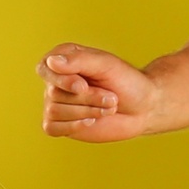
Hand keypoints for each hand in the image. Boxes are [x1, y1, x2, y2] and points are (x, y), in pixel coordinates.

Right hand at [38, 43, 160, 140]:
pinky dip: (74, 126)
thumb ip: (79, 60)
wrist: (143, 108)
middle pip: (55, 93)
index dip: (63, 81)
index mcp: (62, 60)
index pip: (45, 69)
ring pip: (55, 111)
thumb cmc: (125, 81)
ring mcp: (56, 103)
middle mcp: (55, 81)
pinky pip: (52, 128)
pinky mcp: (60, 124)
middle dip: (88, 98)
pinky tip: (92, 121)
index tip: (83, 86)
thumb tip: (51, 62)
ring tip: (107, 107)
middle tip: (111, 96)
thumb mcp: (106, 64)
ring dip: (88, 111)